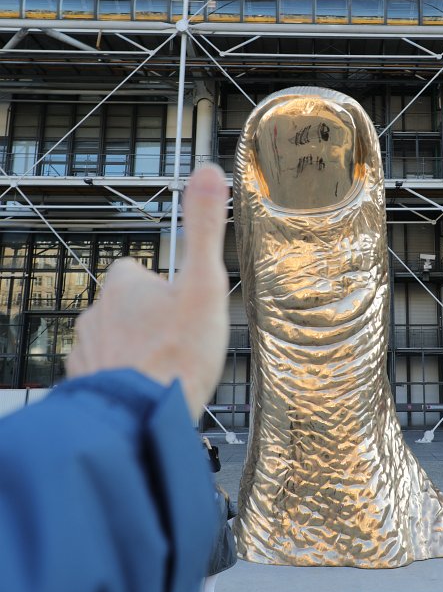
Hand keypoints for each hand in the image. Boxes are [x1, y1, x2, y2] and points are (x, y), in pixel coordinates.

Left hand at [67, 165, 228, 418]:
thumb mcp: (204, 285)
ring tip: (166, 368)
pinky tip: (148, 392)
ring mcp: (87, 351)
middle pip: (127, 308)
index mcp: (123, 285)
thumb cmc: (175, 355)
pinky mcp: (85, 384)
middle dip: (149, 320)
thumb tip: (209, 172)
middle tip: (181, 340)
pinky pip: (106, 374)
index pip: (138, 272)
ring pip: (115, 341)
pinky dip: (124, 379)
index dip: (162, 285)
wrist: (141, 419)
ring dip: (136, 350)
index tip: (182, 302)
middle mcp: (97, 313)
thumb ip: (205, 229)